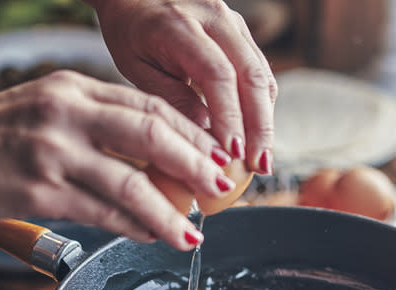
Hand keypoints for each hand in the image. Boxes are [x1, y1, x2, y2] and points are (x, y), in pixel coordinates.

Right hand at [0, 72, 235, 250]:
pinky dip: (133, 226)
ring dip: (169, 211)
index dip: (190, 133)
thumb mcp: (44, 108)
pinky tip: (150, 235)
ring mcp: (52, 151)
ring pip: (132, 181)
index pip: (148, 105)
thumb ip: (93, 123)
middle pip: (152, 134)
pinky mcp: (38, 190)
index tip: (213, 155)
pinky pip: (102, 211)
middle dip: (196, 164)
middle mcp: (67, 112)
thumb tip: (148, 159)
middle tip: (220, 188)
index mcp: (73, 88)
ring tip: (191, 232)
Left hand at [91, 0, 276, 174]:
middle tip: (259, 165)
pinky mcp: (241, 33)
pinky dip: (261, 106)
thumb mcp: (137, 67)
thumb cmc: (130, 32)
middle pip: (251, 75)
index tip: (233, 154)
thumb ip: (171, 98)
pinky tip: (256, 136)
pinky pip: (259, 72)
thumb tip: (206, 138)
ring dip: (265, 120)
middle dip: (259, 126)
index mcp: (180, 26)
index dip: (230, 117)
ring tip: (262, 158)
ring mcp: (233, 23)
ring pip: (262, 75)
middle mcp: (215, 18)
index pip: (218, 74)